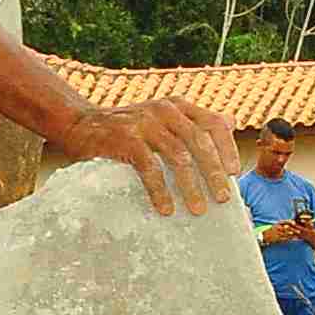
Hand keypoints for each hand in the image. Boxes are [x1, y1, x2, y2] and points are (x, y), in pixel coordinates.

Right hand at [47, 90, 239, 218]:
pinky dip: (160, 190)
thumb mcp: (163, 119)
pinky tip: (166, 208)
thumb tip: (232, 121)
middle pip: (199, 141)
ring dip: (190, 186)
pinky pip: (150, 168)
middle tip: (222, 199)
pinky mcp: (126, 139)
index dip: (227, 147)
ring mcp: (144, 122)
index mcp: (177, 106)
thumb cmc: (128, 128)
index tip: (234, 172)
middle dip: (213, 172)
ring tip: (198, 209)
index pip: (212, 122)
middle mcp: (164, 110)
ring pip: (178, 156)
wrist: (81, 125)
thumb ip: (195, 121)